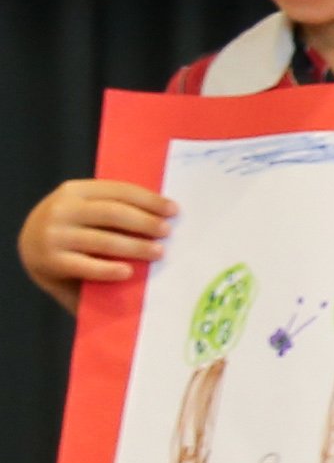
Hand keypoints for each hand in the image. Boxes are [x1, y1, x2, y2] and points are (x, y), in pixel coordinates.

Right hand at [20, 178, 173, 292]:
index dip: (149, 200)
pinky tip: (129, 272)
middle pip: (113, 213)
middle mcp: (62, 209)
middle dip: (145, 222)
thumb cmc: (72, 229)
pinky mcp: (50, 262)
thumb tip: (163, 214)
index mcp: (75, 190)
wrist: (30, 250)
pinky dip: (109, 270)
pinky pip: (86, 266)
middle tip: (167, 232)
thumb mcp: (85, 210)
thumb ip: (113, 207)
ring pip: (103, 241)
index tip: (174, 211)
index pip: (118, 191)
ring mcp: (54, 236)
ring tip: (159, 252)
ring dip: (136, 247)